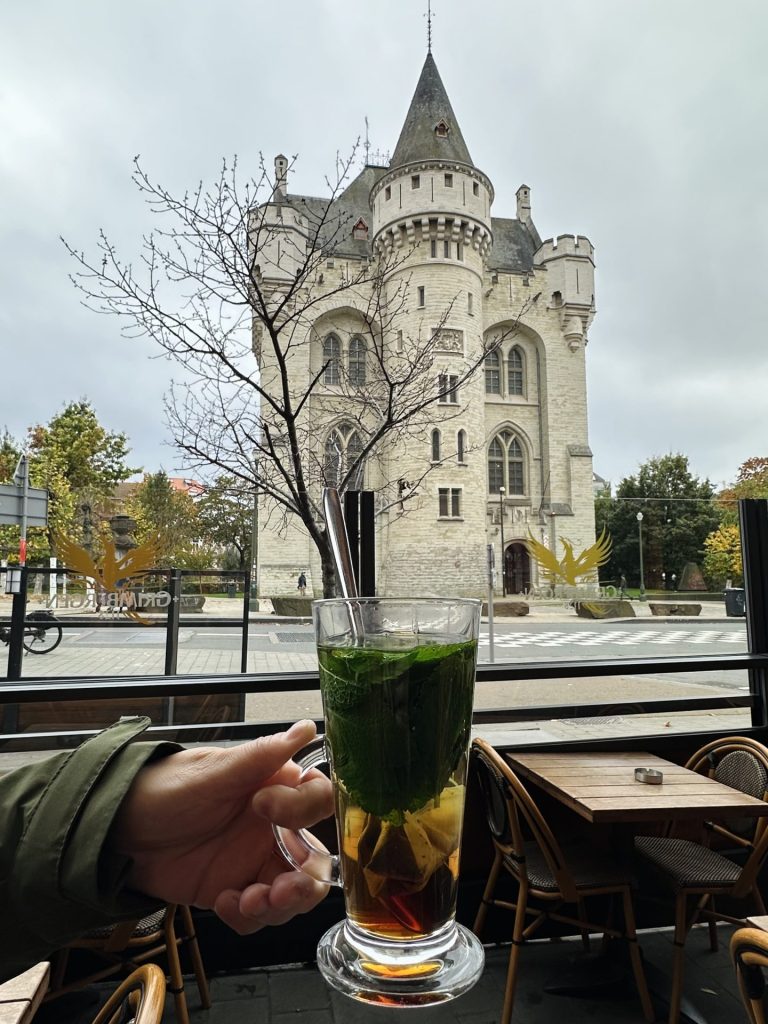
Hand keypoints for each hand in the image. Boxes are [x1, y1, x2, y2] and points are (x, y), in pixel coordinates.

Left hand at [111, 720, 333, 933]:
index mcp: (274, 788)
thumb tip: (306, 728)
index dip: (303, 810)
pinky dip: (250, 917)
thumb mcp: (212, 773)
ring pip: (294, 894)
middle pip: (316, 859)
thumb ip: (261, 757)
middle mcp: (272, 828)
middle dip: (306, 881)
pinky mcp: (236, 891)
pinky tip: (225, 903)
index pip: (318, 799)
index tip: (264, 809)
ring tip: (248, 903)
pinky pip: (261, 915)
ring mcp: (254, 862)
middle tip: (281, 891)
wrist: (119, 834)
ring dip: (280, 905)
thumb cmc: (165, 789)